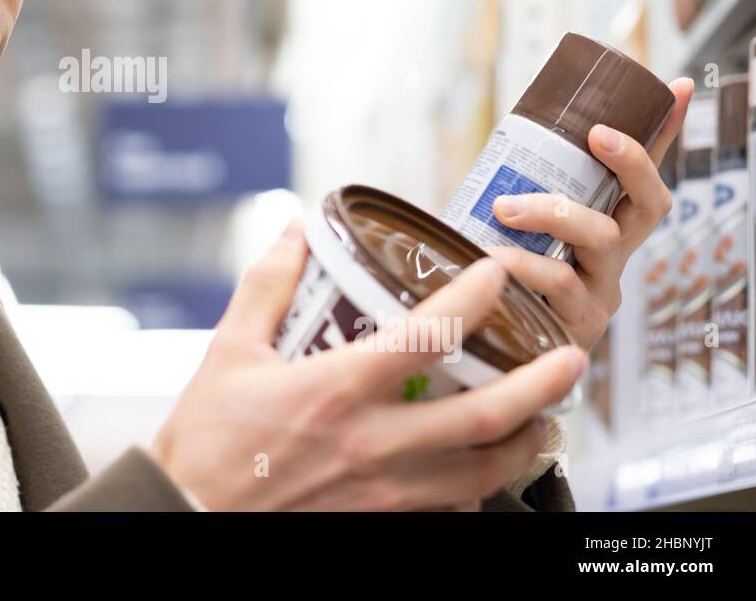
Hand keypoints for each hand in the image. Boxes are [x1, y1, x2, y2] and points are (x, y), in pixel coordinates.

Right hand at [149, 222, 586, 510]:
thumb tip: (296, 231)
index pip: (426, 338)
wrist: (183, 517)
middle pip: (483, 416)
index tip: (495, 274)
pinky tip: (487, 468)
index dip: (473, 299)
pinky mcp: (380, 524)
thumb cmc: (203, 441)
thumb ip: (268, 286)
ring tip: (546, 416)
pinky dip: (482, 486)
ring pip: (482, 472)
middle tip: (571, 356)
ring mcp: (382, 493)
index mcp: (334, 391)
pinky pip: (451, 508)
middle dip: (541, 385)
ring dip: (526, 441)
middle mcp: (370, 445)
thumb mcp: (228, 352)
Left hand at [486, 77, 693, 351]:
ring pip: (603, 239)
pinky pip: (562, 285)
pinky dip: (525, 266)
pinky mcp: (578, 326)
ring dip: (554, 213)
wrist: (479, 356)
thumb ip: (503, 197)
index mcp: (603, 230)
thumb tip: (487, 146)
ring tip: (504, 209)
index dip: (662, 133)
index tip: (675, 86)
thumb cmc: (494, 285)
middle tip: (596, 133)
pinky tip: (492, 258)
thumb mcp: (501, 231)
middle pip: (649, 205)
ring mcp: (601, 293)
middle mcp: (613, 259)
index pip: (639, 176)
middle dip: (631, 161)